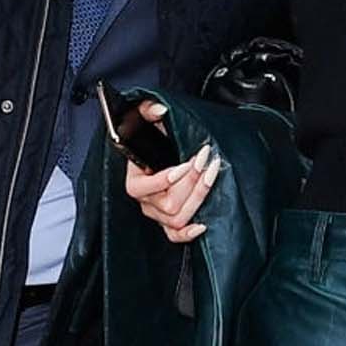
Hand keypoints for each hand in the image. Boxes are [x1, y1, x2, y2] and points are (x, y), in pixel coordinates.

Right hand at [117, 103, 221, 246]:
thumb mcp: (145, 117)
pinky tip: (203, 224)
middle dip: (191, 182)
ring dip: (198, 197)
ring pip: (176, 219)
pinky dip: (189, 233)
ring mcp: (157, 213)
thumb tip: (159, 110)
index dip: (165, 179)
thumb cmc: (152, 135)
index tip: (186, 164)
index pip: (143, 189)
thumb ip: (148, 109)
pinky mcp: (170, 221)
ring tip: (211, 174)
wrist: (160, 148)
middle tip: (206, 161)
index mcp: (134, 178)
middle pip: (167, 204)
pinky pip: (175, 236)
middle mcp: (144, 200)